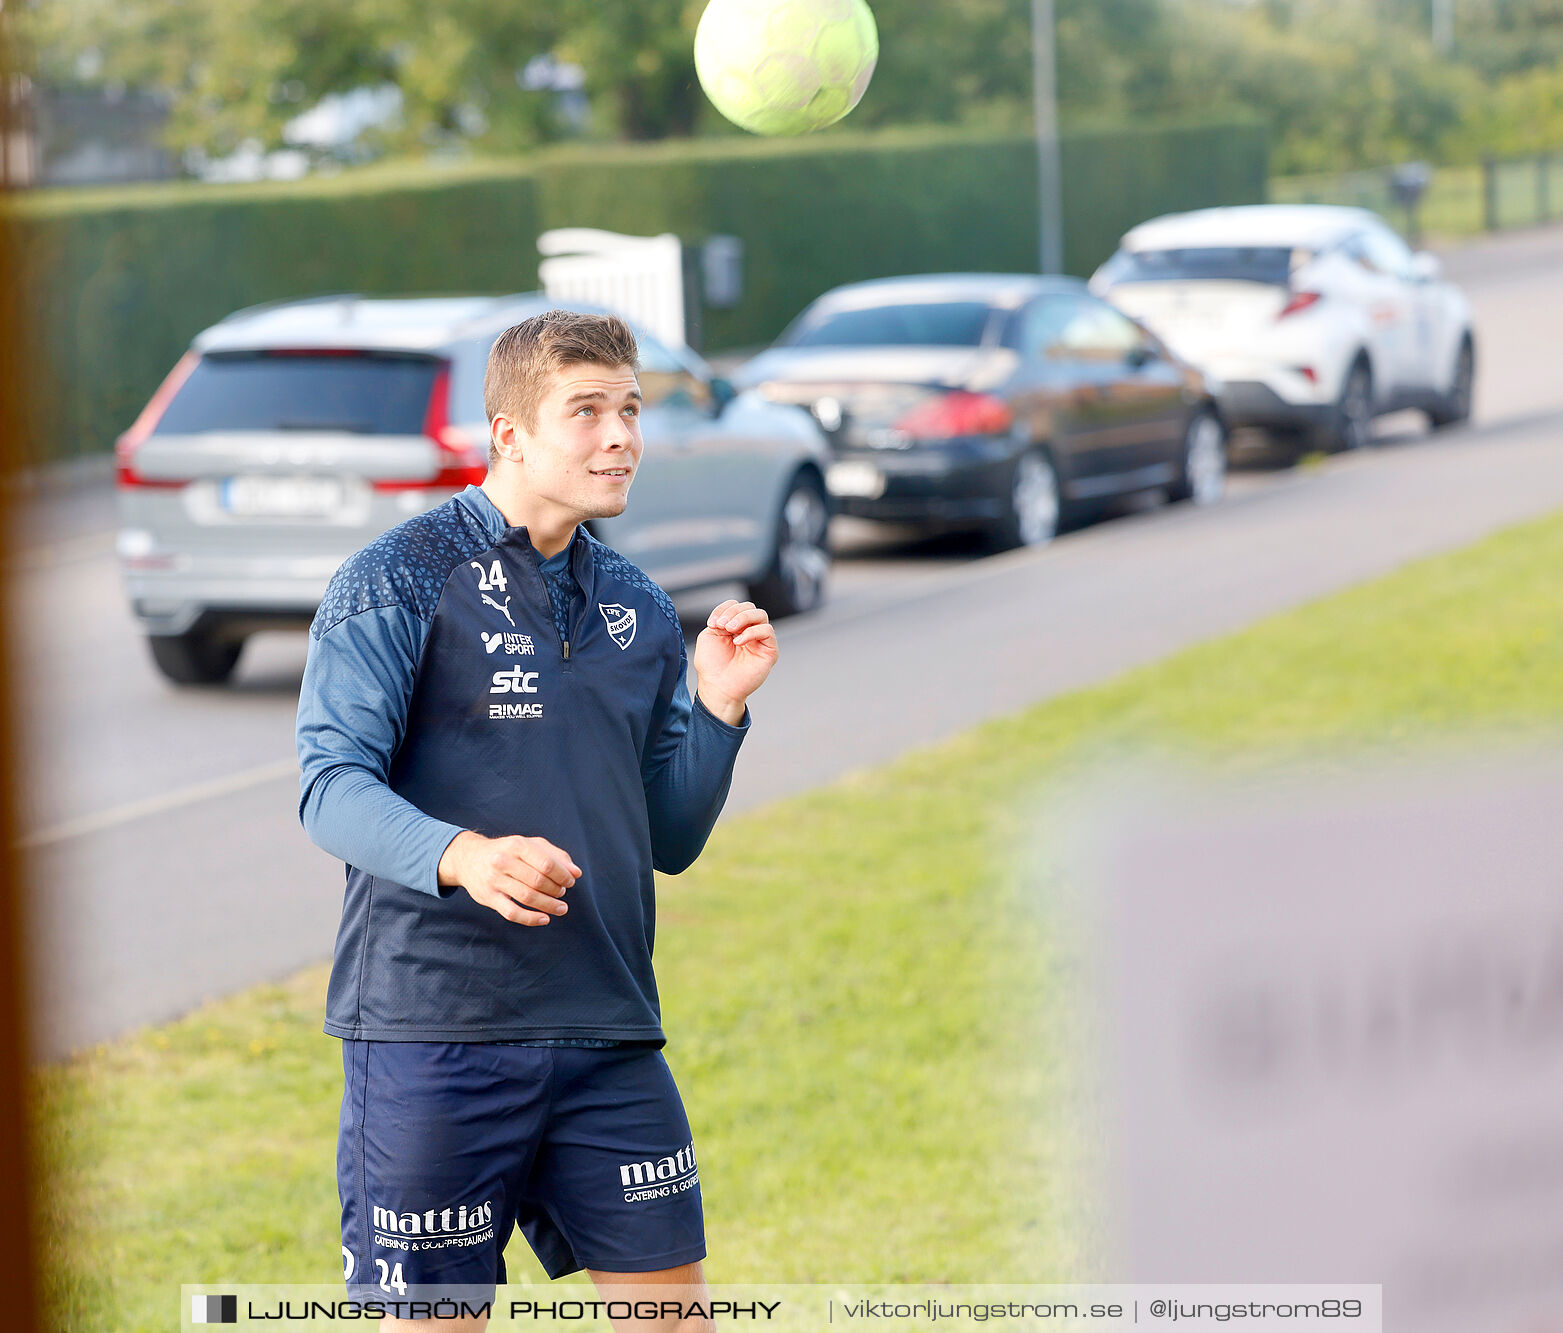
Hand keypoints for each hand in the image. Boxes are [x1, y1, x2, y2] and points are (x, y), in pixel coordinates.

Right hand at [438, 831, 579, 925]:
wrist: (469, 859)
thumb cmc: (507, 851)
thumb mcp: (530, 845)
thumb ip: (555, 856)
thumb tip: (576, 873)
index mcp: (517, 845)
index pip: (547, 864)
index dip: (563, 875)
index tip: (570, 882)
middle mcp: (503, 861)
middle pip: (538, 881)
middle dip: (556, 890)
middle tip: (562, 893)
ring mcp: (494, 880)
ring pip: (527, 897)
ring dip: (548, 905)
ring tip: (561, 908)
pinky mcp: (488, 897)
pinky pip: (512, 913)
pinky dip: (531, 918)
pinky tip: (544, 919)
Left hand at [692, 598, 777, 724]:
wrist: (718, 687)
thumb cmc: (712, 666)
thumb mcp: (709, 636)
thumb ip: (720, 620)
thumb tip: (732, 617)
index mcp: (734, 627)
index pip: (736, 605)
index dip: (724, 609)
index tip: (712, 623)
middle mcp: (748, 631)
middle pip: (749, 607)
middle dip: (733, 612)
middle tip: (722, 626)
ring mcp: (759, 640)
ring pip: (760, 615)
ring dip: (743, 617)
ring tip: (730, 629)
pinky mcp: (770, 650)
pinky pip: (767, 631)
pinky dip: (752, 632)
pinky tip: (738, 642)